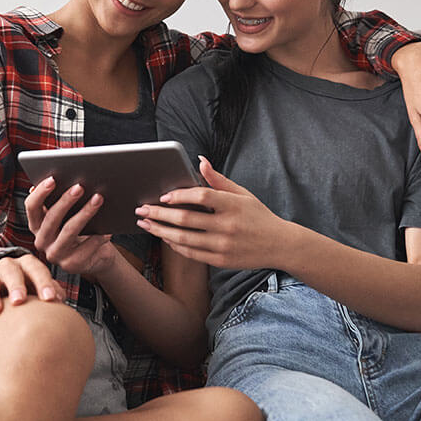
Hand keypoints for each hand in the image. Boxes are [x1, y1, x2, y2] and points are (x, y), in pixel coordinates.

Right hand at [0, 253, 64, 316]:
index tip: (50, 299)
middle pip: (11, 271)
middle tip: (19, 301)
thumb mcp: (42, 289)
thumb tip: (60, 301)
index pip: (37, 269)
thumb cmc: (31, 293)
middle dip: (16, 285)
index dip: (44, 283)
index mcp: (28, 264)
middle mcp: (8, 266)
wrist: (5, 293)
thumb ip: (53, 293)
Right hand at [25, 176, 123, 282]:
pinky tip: (107, 229)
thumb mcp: (69, 216)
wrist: (96, 256)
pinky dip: (97, 237)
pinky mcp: (71, 265)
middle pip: (51, 218)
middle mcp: (42, 241)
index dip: (40, 193)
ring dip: (85, 213)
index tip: (53, 179)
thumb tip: (68, 180)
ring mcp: (55, 255)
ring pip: (69, 231)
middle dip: (66, 200)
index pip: (32, 207)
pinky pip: (86, 248)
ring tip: (98, 200)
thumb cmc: (82, 230)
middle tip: (80, 187)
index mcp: (37, 225)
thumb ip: (61, 201)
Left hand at [135, 157, 287, 268]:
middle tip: (141, 209)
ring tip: (145, 224)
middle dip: (159, 214)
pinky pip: (191, 253)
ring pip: (183, 238)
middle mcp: (227, 226)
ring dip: (160, 231)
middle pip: (186, 219)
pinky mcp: (220, 260)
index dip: (180, 195)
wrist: (279, 245)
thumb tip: (200, 160)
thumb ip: (218, 179)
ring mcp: (223, 245)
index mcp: (233, 205)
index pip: (201, 196)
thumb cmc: (258, 216)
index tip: (163, 196)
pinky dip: (175, 245)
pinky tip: (164, 237)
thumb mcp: (242, 194)